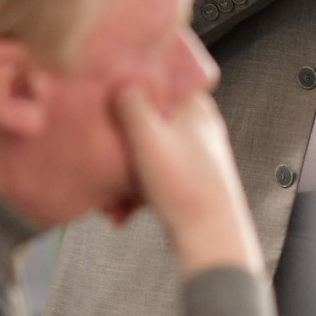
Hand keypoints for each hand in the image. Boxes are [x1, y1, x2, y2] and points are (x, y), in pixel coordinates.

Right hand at [113, 83, 262, 275]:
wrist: (209, 236)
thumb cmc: (185, 186)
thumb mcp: (149, 137)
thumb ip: (132, 105)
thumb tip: (122, 83)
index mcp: (194, 106)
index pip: (162, 79)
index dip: (135, 85)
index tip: (112, 95)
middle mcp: (196, 125)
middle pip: (147, 119)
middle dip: (121, 144)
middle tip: (106, 157)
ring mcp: (192, 153)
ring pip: (146, 151)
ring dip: (124, 174)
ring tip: (113, 199)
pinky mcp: (186, 178)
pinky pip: (153, 175)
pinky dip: (136, 192)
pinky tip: (123, 211)